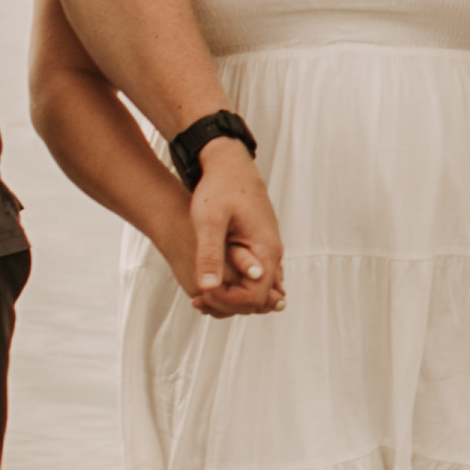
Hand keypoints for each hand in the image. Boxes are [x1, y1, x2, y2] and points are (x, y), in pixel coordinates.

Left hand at [181, 142, 282, 316]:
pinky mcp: (259, 246)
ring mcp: (268, 251)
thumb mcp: (208, 220)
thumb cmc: (219, 188)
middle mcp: (272, 254)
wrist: (230, 165)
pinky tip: (212, 283)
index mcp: (265, 250)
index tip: (203, 292)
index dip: (228, 300)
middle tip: (198, 300)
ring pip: (258, 290)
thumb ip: (210, 254)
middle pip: (259, 299)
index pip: (256, 296)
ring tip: (202, 295)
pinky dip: (236, 287)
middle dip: (228, 304)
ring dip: (231, 298)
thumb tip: (208, 287)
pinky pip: (254, 278)